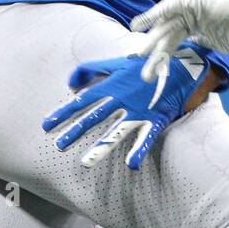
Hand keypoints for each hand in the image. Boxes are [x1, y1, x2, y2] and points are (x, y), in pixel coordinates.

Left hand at [41, 44, 213, 169]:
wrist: (182, 65)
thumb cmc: (146, 65)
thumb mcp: (117, 63)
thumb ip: (91, 70)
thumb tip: (70, 82)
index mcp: (112, 86)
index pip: (83, 101)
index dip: (64, 112)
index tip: (47, 125)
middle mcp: (122, 100)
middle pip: (95, 118)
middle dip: (76, 131)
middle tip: (59, 146)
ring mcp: (139, 110)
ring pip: (117, 130)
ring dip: (102, 147)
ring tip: (86, 162)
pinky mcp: (156, 117)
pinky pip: (146, 136)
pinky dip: (139, 149)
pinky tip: (130, 165)